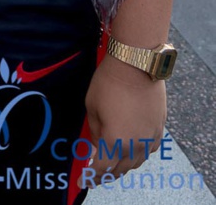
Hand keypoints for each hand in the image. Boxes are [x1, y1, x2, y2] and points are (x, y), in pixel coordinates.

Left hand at [81, 54, 166, 187]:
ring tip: (112, 164)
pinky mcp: (159, 130)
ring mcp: (150, 139)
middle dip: (107, 174)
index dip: (91, 176)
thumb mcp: (92, 106)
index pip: (102, 168)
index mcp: (115, 141)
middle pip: (120, 170)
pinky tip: (130, 150)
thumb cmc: (109, 82)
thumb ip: (94, 131)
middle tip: (97, 174)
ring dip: (123, 166)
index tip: (85, 180)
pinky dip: (137, 155)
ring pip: (136, 163)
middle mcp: (135, 145)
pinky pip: (148, 151)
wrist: (136, 64)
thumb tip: (97, 145)